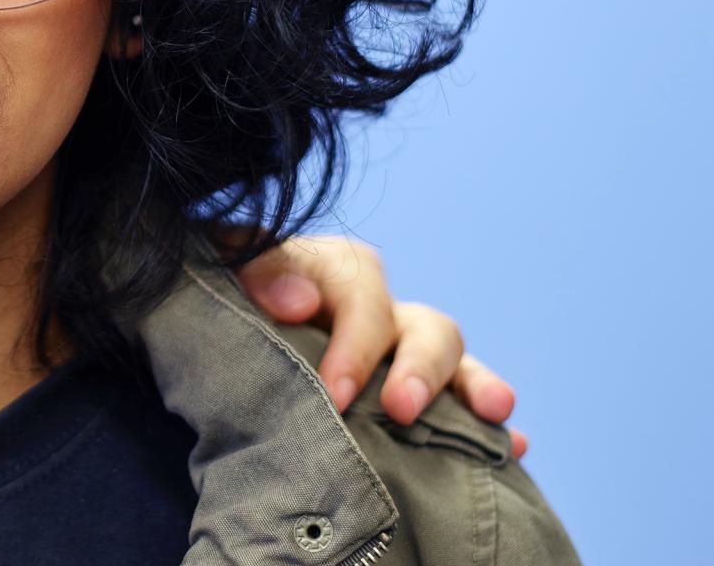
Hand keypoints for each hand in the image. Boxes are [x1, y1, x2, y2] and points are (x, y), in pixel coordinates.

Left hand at [235, 235, 526, 458]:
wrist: (201, 331)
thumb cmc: (212, 298)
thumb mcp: (218, 268)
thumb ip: (256, 269)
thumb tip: (298, 300)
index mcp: (330, 271)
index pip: (363, 291)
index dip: (357, 342)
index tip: (336, 392)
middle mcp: (374, 311)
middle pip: (424, 324)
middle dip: (421, 369)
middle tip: (401, 411)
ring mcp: (395, 353)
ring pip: (451, 359)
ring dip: (475, 384)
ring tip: (494, 416)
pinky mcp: (403, 393)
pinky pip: (459, 405)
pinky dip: (486, 424)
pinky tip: (512, 445)